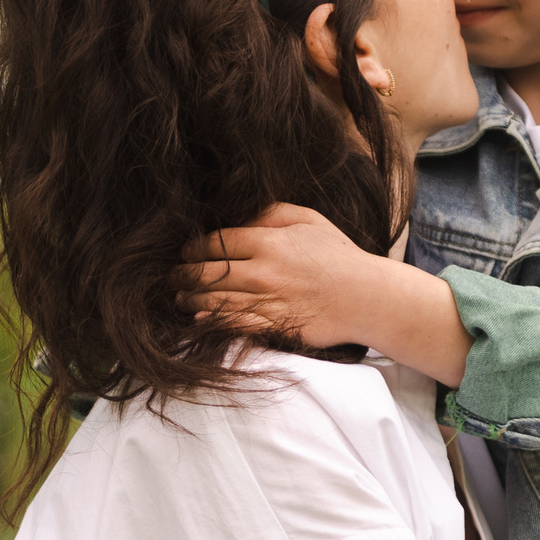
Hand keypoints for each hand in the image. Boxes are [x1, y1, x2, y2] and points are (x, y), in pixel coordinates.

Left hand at [183, 204, 384, 350]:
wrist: (366, 297)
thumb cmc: (339, 256)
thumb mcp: (308, 220)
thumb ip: (271, 213)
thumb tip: (239, 216)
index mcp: (268, 242)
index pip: (216, 243)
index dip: (194, 248)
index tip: (186, 251)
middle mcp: (263, 272)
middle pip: (208, 273)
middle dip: (184, 274)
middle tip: (173, 276)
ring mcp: (267, 301)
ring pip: (215, 300)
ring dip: (190, 299)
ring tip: (179, 297)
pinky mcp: (274, 326)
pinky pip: (234, 325)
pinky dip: (211, 322)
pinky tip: (198, 319)